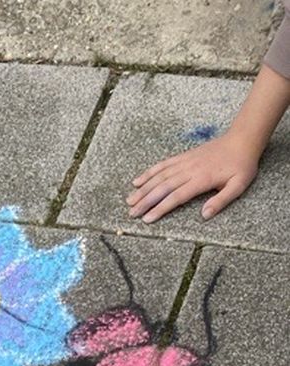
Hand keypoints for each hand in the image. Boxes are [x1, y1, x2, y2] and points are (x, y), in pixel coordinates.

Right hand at [127, 130, 259, 222]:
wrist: (242, 140)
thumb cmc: (242, 165)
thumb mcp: (238, 186)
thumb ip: (221, 201)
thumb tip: (205, 215)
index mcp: (201, 179)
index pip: (176, 196)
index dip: (160, 208)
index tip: (147, 218)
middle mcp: (189, 170)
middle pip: (163, 187)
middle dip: (145, 200)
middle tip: (131, 213)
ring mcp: (185, 162)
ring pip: (160, 176)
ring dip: (143, 188)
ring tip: (129, 200)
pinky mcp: (183, 157)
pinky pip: (163, 165)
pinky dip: (149, 172)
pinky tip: (138, 180)